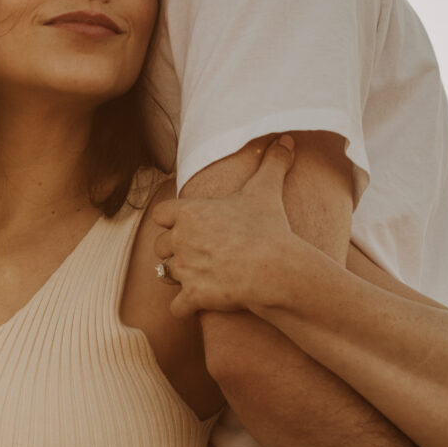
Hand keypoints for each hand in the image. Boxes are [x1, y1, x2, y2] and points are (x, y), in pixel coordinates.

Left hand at [151, 139, 301, 318]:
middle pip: (160, 247)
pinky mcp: (192, 296)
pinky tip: (201, 303)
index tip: (188, 228)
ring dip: (179, 278)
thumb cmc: (269, 227)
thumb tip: (287, 139)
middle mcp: (179, 240)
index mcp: (189, 212)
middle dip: (175, 252)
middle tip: (200, 255)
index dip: (171, 223)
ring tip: (202, 276)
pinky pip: (176, 307)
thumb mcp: (267, 191)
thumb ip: (272, 163)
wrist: (274, 267)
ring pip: (166, 275)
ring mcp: (184, 269)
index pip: (160, 216)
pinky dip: (186, 307)